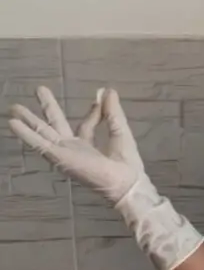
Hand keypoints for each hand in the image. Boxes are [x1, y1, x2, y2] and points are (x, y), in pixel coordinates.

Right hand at [8, 85, 203, 269]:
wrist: (125, 180)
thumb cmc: (126, 160)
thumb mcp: (119, 129)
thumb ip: (112, 111)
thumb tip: (107, 90)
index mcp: (90, 145)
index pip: (87, 124)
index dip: (93, 110)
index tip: (98, 97)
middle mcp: (74, 148)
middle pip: (56, 124)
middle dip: (48, 107)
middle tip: (39, 89)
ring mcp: (64, 153)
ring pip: (42, 133)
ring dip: (28, 120)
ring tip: (13, 107)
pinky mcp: (59, 157)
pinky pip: (39, 143)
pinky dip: (26, 134)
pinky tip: (13, 124)